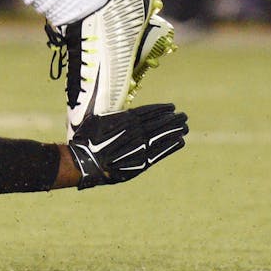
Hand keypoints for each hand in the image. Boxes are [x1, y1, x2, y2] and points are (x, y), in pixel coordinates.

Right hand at [68, 103, 188, 189]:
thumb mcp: (97, 119)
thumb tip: (123, 111)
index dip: (161, 109)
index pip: (149, 112)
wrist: (85, 163)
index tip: (172, 107)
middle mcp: (135, 131)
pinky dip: (171, 146)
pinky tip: (180, 141)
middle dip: (172, 119)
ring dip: (175, 130)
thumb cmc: (87, 140)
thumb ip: (115, 115)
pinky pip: (161, 152)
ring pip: (162, 136)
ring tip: (185, 126)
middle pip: (158, 123)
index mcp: (125, 119)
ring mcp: (139, 147)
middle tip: (184, 116)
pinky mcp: (142, 162)